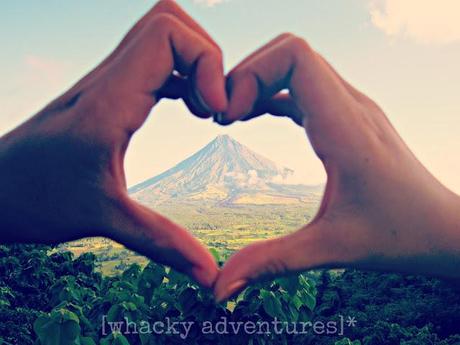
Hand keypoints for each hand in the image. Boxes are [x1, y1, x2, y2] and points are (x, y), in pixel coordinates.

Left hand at [0, 0, 227, 287]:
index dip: (207, 63)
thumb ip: (162, 243)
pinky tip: (190, 109)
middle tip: (212, 105)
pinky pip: (155, 63)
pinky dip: (183, 76)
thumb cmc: (34, 198)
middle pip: (168, 20)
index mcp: (110, 100)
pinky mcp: (110, 92)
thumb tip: (210, 274)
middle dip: (206, 55)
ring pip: (161, 34)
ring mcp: (108, 82)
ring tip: (205, 109)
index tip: (214, 113)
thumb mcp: (103, 219)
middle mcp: (109, 79)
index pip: (168, 36)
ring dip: (195, 63)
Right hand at [214, 34, 459, 300]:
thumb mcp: (329, 249)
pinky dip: (273, 91)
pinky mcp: (349, 115)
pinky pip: (304, 83)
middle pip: (289, 50)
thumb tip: (219, 288)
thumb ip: (271, 263)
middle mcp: (351, 105)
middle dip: (246, 75)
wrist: (444, 228)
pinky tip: (254, 117)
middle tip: (223, 117)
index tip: (229, 118)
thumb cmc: (398, 235)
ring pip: (297, 62)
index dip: (251, 74)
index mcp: (346, 127)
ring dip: (259, 81)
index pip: (295, 56)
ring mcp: (352, 106)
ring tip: (232, 117)